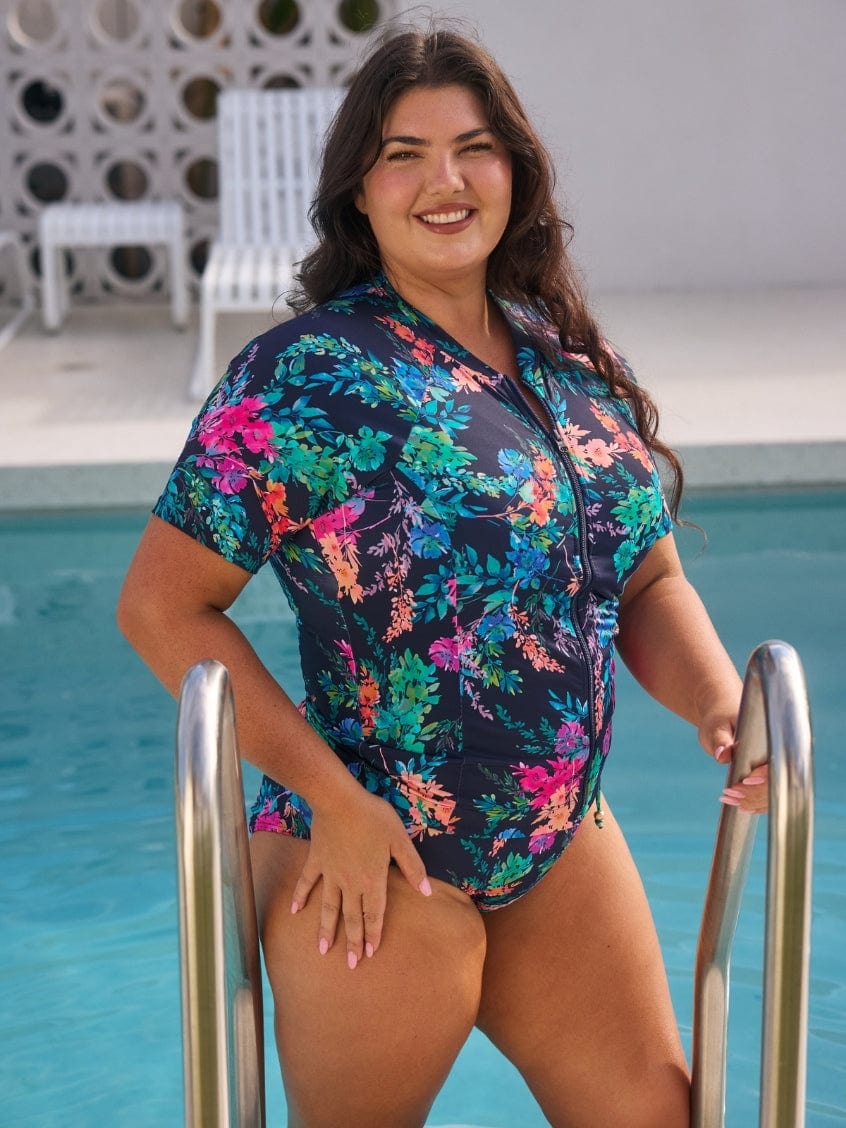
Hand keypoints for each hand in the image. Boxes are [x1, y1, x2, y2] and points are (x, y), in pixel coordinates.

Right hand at [289, 788, 431, 967]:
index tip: (369, 954)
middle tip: (350, 965)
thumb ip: (413, 867)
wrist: (339, 801)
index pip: (374, 914)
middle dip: (352, 941)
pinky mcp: (316, 860)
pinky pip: (307, 882)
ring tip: (321, 950)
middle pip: (351, 917)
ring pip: (328, 907)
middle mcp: (350, 883)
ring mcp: (330, 873)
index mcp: (372, 880)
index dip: (373, 934)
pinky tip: (294, 911)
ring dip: (325, 929)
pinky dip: (300, 896)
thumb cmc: (374, 818)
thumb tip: (427, 892)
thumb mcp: (400, 840)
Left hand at [698, 709, 768, 814]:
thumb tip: (723, 754)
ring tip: (729, 799)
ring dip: (753, 801)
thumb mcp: (716, 726)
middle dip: (754, 792)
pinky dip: (755, 803)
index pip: (777, 762)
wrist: (724, 716)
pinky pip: (768, 795)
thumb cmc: (721, 718)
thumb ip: (720, 739)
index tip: (745, 781)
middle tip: (729, 794)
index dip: (765, 776)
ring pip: (773, 792)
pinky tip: (741, 806)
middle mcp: (777, 753)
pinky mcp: (766, 776)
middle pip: (776, 782)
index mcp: (770, 737)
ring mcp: (774, 766)